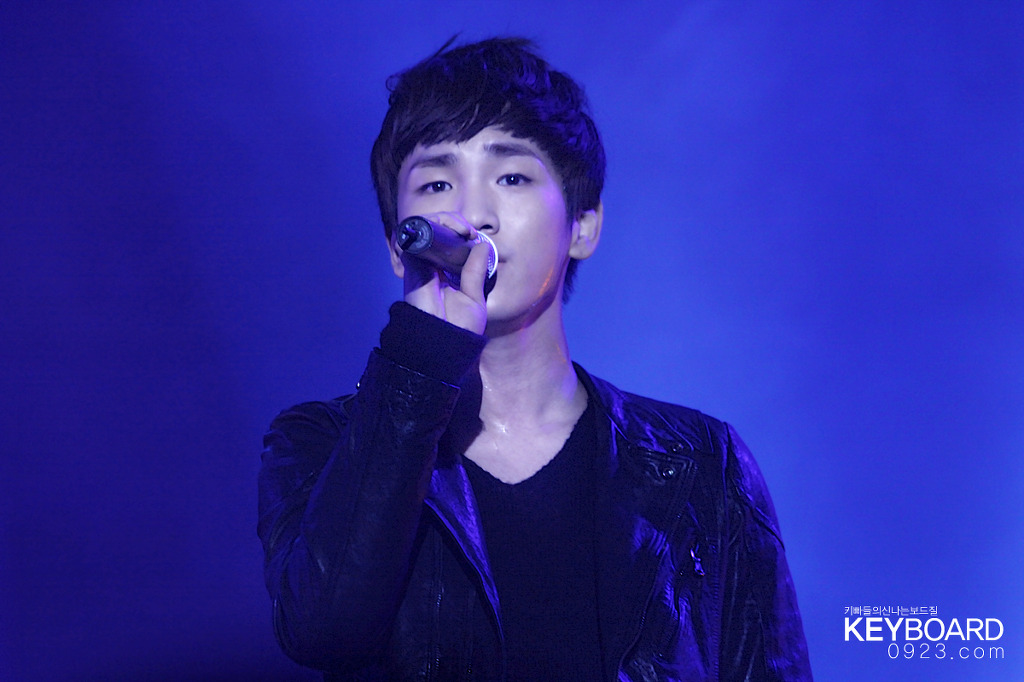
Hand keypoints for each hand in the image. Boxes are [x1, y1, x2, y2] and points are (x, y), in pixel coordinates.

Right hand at [400, 213, 489, 334]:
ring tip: (460, 229)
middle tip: (467, 231)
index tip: (474, 236)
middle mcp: (432, 265)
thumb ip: (475, 271)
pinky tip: (446, 231)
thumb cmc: (459, 326)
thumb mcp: (474, 296)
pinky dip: (426, 226)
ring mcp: (421, 264)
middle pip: (437, 230)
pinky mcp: (411, 265)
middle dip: (452, 221)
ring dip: (441, 220)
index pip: (450, 241)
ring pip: (424, 228)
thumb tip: (483, 246)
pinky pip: (411, 237)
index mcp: (447, 272)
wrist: (443, 342)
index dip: (460, 231)